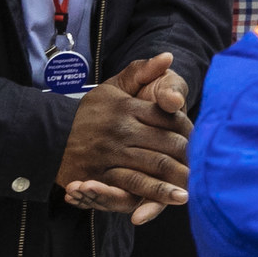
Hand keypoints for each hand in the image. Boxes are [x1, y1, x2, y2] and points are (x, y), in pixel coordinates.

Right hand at [59, 53, 193, 224]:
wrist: (49, 133)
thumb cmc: (90, 111)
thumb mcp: (114, 86)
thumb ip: (142, 71)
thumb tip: (168, 57)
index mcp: (128, 108)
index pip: (168, 119)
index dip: (189, 130)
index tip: (203, 139)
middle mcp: (121, 131)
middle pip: (164, 146)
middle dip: (188, 158)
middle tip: (208, 168)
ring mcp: (110, 155)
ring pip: (150, 169)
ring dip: (174, 181)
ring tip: (194, 190)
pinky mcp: (100, 176)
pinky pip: (130, 187)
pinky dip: (151, 195)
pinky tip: (169, 199)